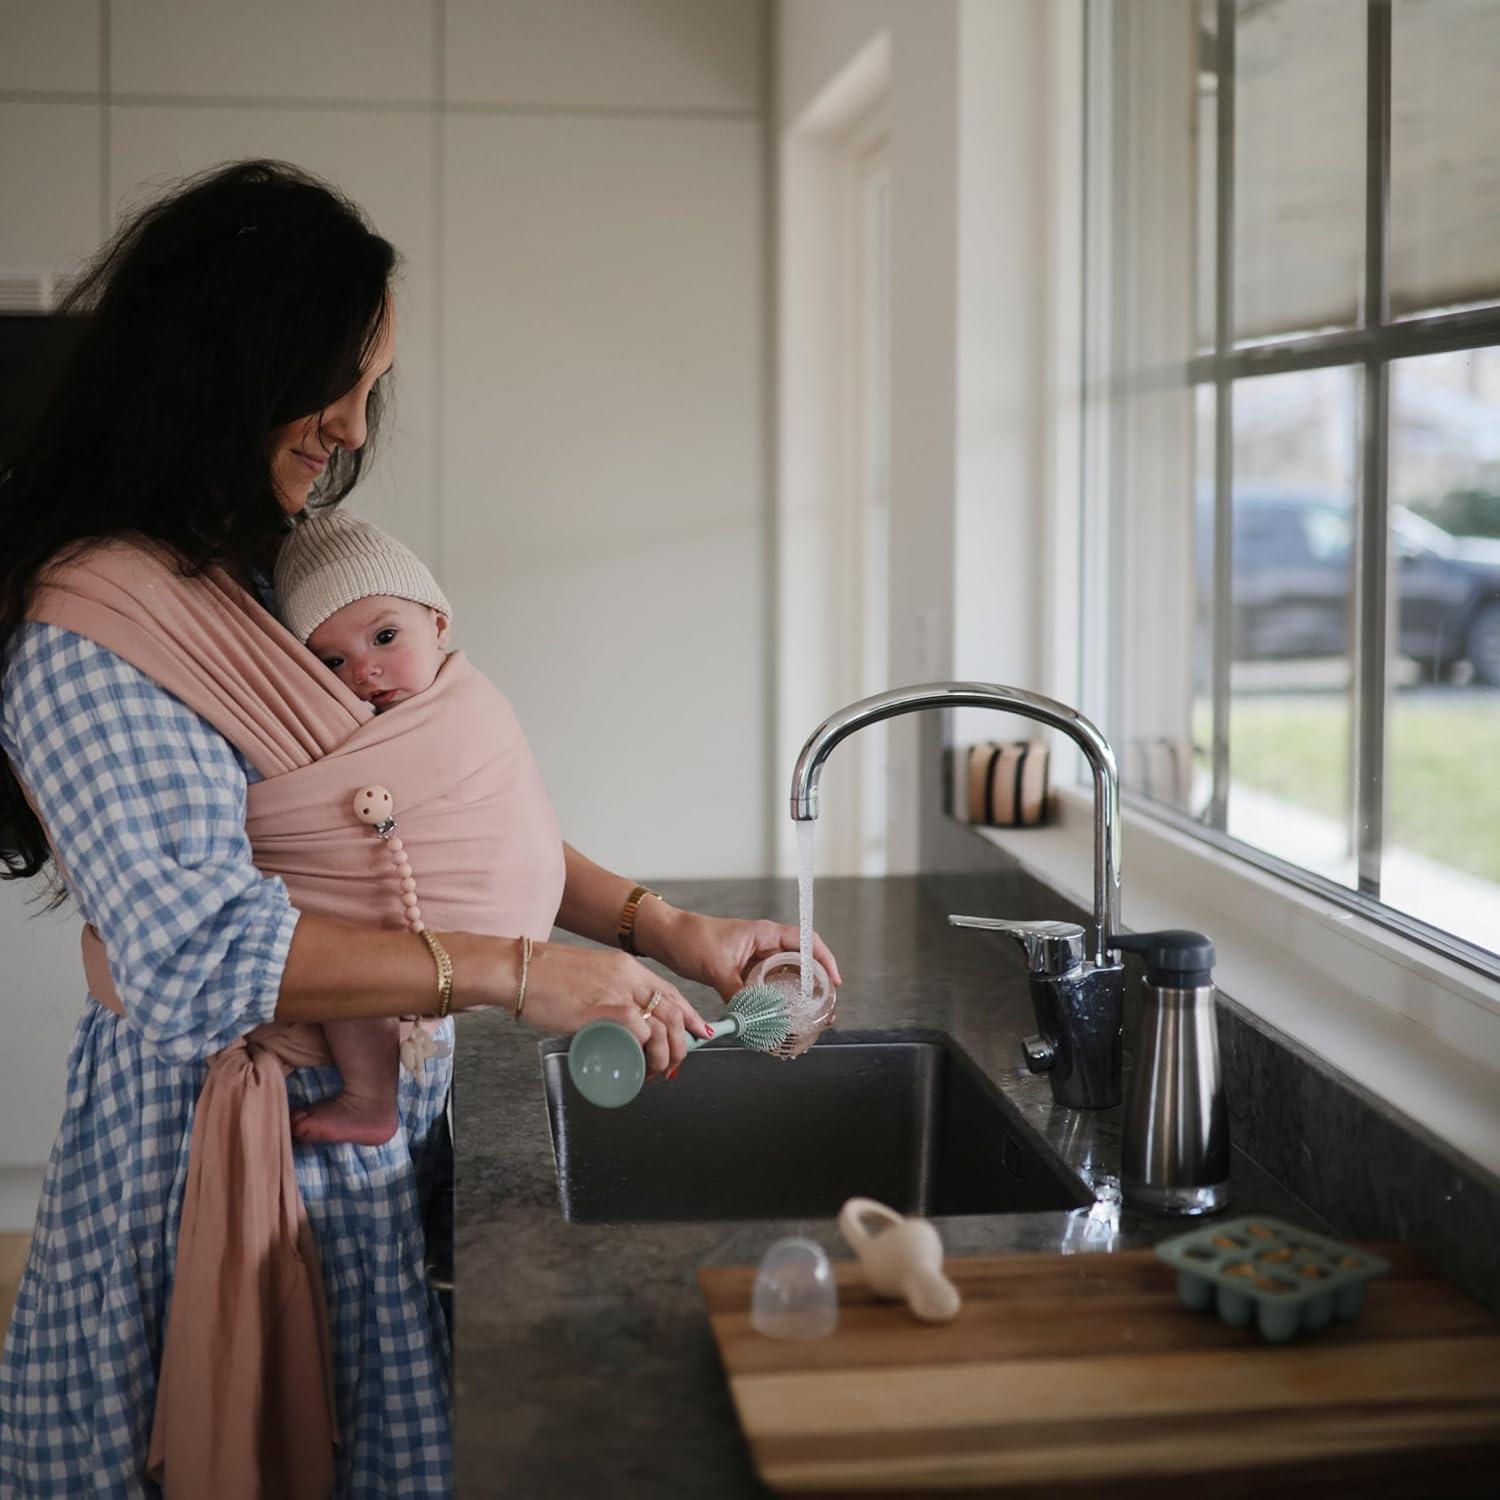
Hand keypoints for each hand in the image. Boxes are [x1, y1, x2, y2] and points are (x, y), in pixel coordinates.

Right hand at [513, 940, 711, 1076]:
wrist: (518, 970)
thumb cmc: (543, 979)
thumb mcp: (586, 978)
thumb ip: (602, 994)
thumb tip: (608, 1022)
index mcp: (626, 966)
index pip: (669, 991)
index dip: (688, 1015)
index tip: (697, 1033)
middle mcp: (628, 975)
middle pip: (673, 1010)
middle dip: (683, 1042)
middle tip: (675, 1065)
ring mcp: (618, 991)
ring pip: (663, 1024)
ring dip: (667, 1053)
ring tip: (657, 1072)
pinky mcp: (605, 1008)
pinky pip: (641, 1031)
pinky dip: (649, 1051)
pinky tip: (644, 1066)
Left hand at [636, 904, 843, 1002]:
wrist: (667, 937)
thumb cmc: (692, 940)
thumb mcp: (717, 968)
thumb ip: (738, 993)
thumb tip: (753, 1019)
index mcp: (765, 933)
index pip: (806, 942)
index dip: (825, 960)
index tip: (835, 982)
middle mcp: (765, 943)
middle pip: (802, 961)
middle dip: (815, 983)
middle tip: (824, 1008)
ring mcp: (755, 957)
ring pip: (785, 974)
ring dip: (796, 993)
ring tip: (806, 1016)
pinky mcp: (744, 969)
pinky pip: (767, 984)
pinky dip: (775, 998)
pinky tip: (777, 1014)